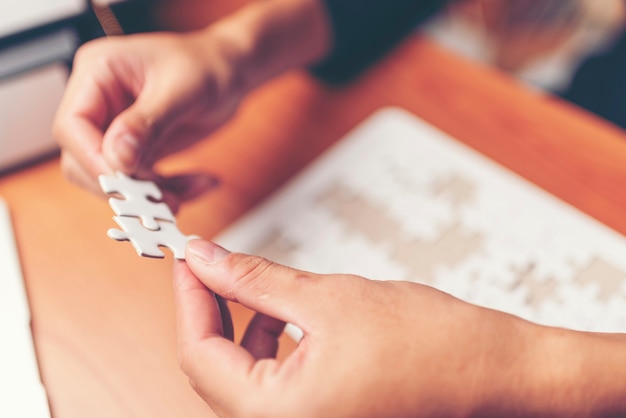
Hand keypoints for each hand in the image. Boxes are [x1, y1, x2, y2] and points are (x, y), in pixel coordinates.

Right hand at [53, 29, 241, 209]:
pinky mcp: (137, 149)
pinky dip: (168, 190)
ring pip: (113, 178)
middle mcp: (100, 101)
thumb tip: (117, 156)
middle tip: (163, 200)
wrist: (232, 72)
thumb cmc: (209, 65)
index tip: (126, 181)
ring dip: (152, 193)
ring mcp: (117, 128)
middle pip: (84, 159)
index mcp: (99, 72)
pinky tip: (199, 183)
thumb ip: (148, 122)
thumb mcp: (183, 89)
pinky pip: (141, 182)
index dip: (94, 159)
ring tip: (189, 192)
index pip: (72, 125)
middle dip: (125, 184)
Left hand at [172, 240, 558, 417]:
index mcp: (278, 415)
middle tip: (211, 266)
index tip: (188, 259)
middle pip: (215, 370)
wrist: (496, 372)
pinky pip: (272, 388)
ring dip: (238, 330)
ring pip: (241, 379)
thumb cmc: (432, 345)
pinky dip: (267, 349)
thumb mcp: (328, 298)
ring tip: (252, 289)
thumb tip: (206, 259)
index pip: (199, 355)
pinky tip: (282, 318)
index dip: (189, 299)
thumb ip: (255, 280)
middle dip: (211, 312)